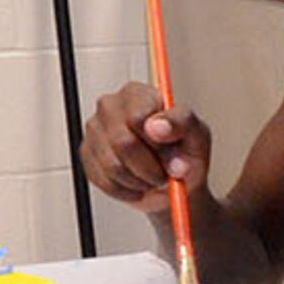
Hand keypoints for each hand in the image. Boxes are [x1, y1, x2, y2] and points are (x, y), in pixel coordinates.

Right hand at [82, 82, 208, 208]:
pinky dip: (124, 190)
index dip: (156, 143)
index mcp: (138, 93)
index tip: (172, 155)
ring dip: (138, 182)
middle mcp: (112, 106)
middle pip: (123, 142)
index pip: (137, 117)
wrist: (173, 181)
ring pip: (112, 165)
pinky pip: (102, 180)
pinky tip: (136, 185)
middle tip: (163, 174)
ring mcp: (95, 129)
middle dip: (149, 168)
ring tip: (151, 179)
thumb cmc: (185, 152)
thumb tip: (157, 126)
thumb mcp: (197, 135)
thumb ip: (182, 123)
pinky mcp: (87, 154)